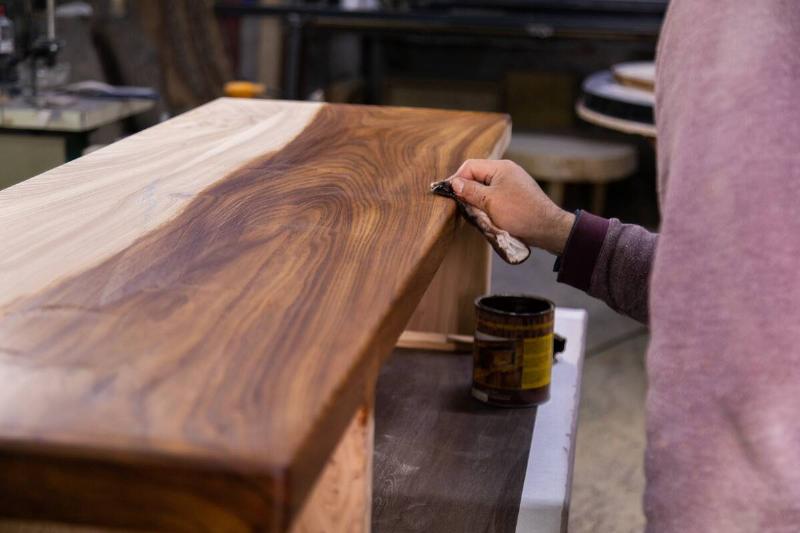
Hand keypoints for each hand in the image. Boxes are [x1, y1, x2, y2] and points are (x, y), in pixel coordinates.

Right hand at [448, 159, 574, 254]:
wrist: (547, 229)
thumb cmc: (520, 213)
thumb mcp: (490, 202)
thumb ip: (470, 191)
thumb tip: (453, 183)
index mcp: (501, 167)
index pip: (470, 166)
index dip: (456, 179)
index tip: (447, 193)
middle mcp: (506, 172)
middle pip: (477, 176)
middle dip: (466, 190)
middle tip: (458, 204)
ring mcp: (511, 184)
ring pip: (484, 188)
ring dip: (476, 200)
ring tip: (471, 212)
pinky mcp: (514, 197)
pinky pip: (493, 197)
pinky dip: (486, 205)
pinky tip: (484, 216)